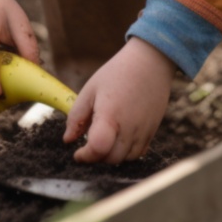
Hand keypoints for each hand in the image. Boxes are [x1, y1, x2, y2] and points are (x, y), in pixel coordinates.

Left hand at [63, 38, 174, 163]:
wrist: (150, 62)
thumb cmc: (117, 73)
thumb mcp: (90, 89)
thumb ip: (76, 116)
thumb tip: (68, 139)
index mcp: (110, 115)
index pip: (98, 148)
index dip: (85, 156)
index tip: (77, 153)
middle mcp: (129, 127)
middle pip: (111, 158)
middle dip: (96, 157)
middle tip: (88, 146)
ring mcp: (144, 131)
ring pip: (126, 159)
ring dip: (112, 156)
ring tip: (103, 141)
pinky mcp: (153, 131)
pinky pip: (139, 153)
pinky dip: (127, 153)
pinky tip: (119, 139)